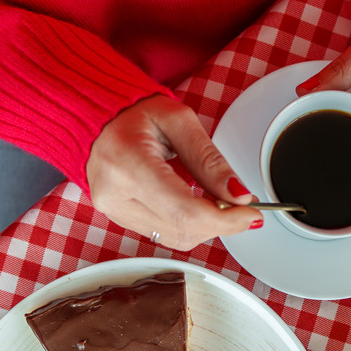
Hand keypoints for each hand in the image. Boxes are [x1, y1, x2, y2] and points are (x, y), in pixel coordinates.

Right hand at [86, 95, 262, 250]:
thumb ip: (210, 160)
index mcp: (127, 164)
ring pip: (175, 238)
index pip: (184, 210)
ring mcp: (113, 210)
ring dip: (207, 225)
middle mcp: (114, 195)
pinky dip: (189, 224)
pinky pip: (162, 233)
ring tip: (221, 200)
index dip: (225, 219)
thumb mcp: (180, 122)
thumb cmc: (135, 112)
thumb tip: (239, 194)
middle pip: (182, 230)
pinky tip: (199, 203)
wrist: (99, 118)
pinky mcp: (118, 218)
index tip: (251, 213)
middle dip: (222, 222)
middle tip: (243, 205)